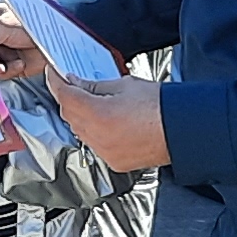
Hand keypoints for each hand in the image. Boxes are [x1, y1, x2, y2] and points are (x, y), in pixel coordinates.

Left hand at [50, 71, 168, 171]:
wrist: (182, 130)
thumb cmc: (160, 106)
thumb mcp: (124, 85)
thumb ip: (94, 86)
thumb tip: (76, 83)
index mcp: (98, 114)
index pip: (65, 96)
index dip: (56, 82)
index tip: (53, 74)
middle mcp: (98, 137)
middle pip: (69, 115)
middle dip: (69, 99)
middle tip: (74, 84)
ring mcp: (105, 152)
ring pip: (80, 131)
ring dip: (80, 116)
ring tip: (94, 102)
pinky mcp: (114, 161)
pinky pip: (94, 144)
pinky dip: (94, 132)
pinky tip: (106, 121)